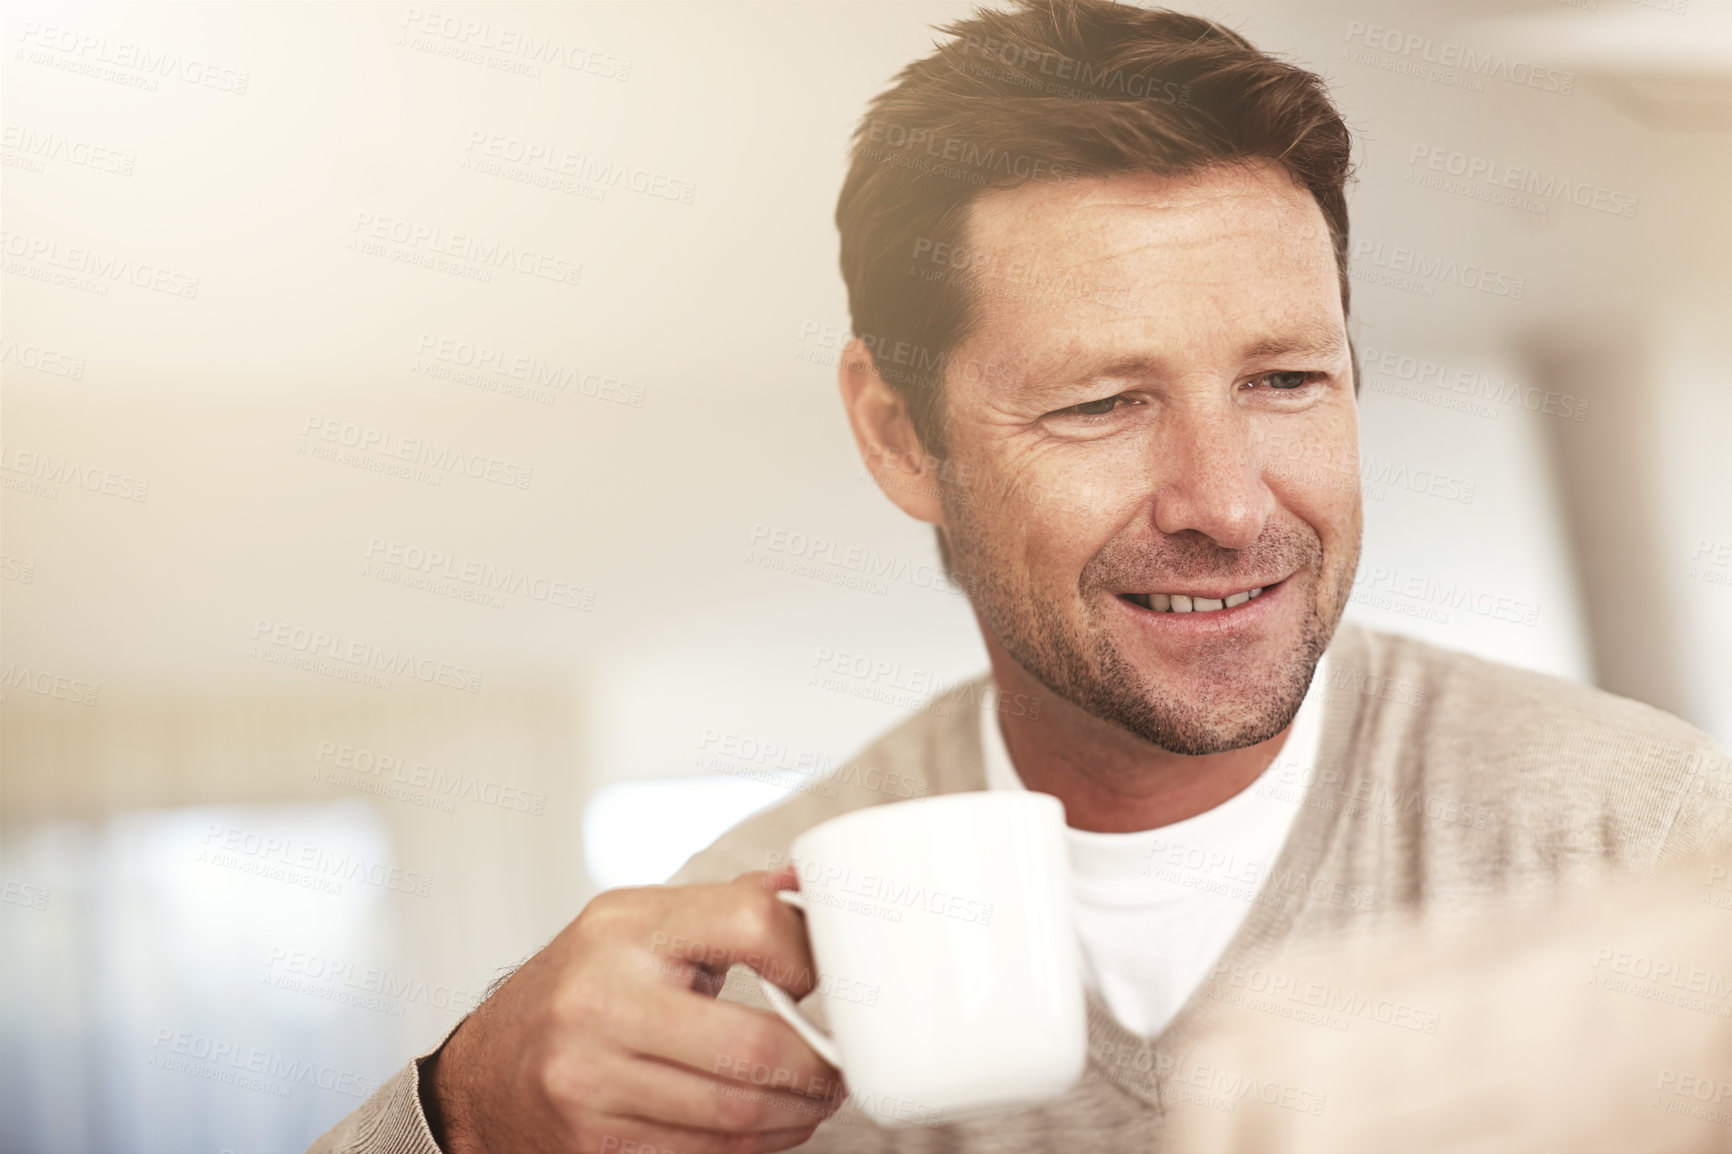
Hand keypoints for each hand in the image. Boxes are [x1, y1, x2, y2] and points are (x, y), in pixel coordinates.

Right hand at [422, 867, 844, 1152]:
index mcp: (625, 927)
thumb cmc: (577, 986)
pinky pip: (704, 1152)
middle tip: (840, 1066)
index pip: (748, 924)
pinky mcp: (594, 1142)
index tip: (821, 979)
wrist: (485, 1070)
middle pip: (753, 1046)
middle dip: (817, 1067)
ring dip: (797, 1114)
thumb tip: (804, 882)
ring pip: (735, 1112)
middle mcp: (602, 999)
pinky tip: (771, 1125)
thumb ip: (724, 905)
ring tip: (817, 1099)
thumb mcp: (636, 922)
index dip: (806, 955)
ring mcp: (592, 1077)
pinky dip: (754, 1144)